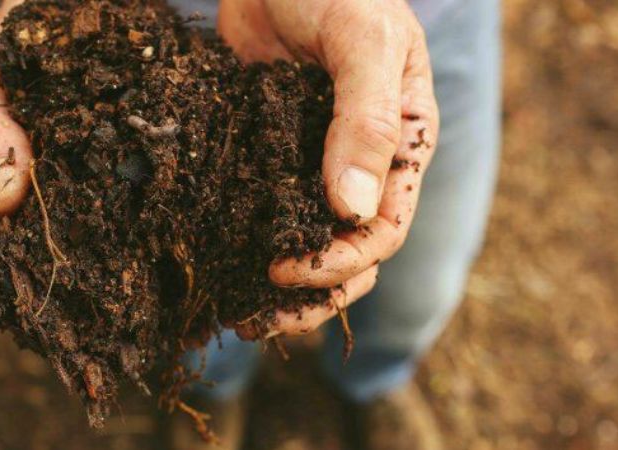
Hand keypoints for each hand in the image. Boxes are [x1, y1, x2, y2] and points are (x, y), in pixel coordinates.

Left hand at [217, 0, 439, 336]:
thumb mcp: (362, 43)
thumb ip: (364, 120)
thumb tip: (350, 212)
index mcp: (401, 146)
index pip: (383, 229)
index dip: (341, 261)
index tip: (288, 269)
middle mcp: (360, 165)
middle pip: (348, 254)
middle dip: (309, 294)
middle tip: (254, 318)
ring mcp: (312, 162)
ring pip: (306, 241)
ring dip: (278, 285)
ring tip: (236, 312)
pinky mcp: (269, 152)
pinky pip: (264, 208)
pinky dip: (246, 240)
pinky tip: (216, 263)